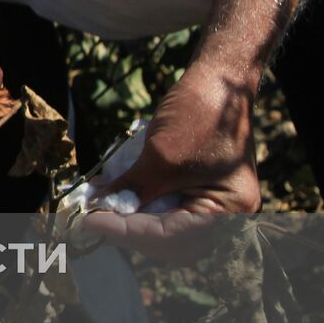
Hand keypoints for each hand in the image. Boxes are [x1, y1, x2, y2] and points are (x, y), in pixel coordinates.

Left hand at [84, 61, 259, 255]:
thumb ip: (134, 188)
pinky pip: (170, 210)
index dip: (128, 231)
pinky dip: (142, 205)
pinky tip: (116, 196)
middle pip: (172, 242)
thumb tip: (100, 209)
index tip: (91, 222)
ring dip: (133, 219)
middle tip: (95, 217)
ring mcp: (217, 203)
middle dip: (131, 230)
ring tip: (101, 207)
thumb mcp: (162, 155)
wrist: (221, 80)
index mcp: (232, 210)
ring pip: (169, 229)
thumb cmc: (200, 114)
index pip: (172, 237)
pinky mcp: (201, 191)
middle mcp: (230, 215)